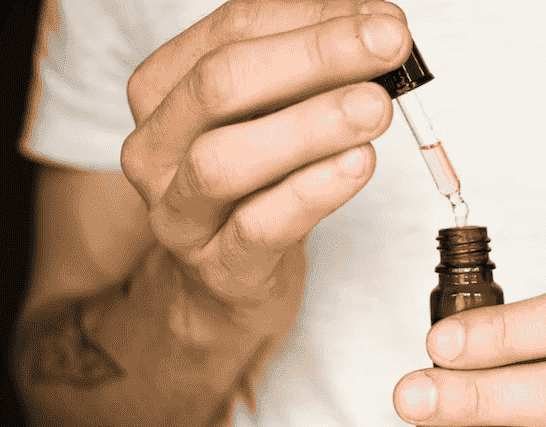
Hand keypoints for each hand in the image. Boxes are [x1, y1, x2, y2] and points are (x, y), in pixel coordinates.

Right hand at [121, 0, 410, 331]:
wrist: (227, 281)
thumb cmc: (256, 185)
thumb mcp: (273, 116)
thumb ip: (312, 72)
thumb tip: (379, 31)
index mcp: (165, 88)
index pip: (234, 29)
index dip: (313, 17)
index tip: (383, 19)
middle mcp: (157, 147)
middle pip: (222, 84)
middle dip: (315, 56)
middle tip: (388, 45)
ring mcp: (180, 212)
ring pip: (226, 160)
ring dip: (311, 126)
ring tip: (376, 107)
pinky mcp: (219, 267)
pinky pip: (258, 228)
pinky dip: (310, 193)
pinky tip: (357, 164)